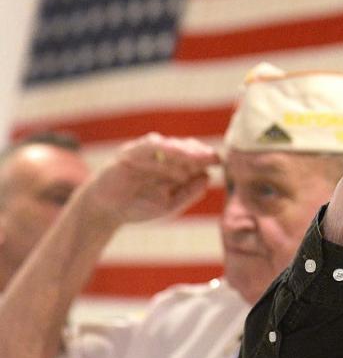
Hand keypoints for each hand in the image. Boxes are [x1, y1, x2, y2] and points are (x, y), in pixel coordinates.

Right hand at [79, 133, 219, 227]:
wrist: (107, 211)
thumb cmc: (139, 207)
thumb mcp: (169, 204)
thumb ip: (188, 193)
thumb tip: (208, 178)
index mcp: (174, 168)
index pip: (194, 159)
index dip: (207, 158)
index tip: (219, 162)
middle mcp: (162, 158)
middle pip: (185, 149)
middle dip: (199, 153)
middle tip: (212, 157)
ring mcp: (147, 154)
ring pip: (169, 146)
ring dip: (183, 151)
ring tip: (196, 156)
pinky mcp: (130, 152)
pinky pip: (146, 146)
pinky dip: (160, 146)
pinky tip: (172, 149)